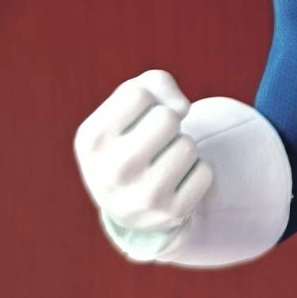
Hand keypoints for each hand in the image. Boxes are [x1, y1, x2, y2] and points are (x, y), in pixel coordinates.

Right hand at [74, 69, 214, 232]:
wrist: (128, 202)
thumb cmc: (131, 136)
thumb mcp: (128, 104)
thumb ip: (154, 82)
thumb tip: (181, 109)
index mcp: (91, 140)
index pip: (137, 94)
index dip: (147, 100)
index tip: (137, 119)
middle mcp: (110, 173)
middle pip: (166, 119)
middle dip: (168, 124)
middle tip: (156, 141)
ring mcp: (140, 198)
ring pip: (187, 146)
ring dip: (182, 147)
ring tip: (164, 161)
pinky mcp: (170, 214)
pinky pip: (205, 172)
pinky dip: (197, 171)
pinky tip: (176, 182)